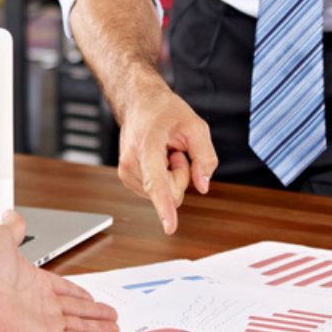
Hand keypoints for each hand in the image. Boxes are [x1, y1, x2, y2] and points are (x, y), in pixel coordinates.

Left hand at [0, 211, 119, 331]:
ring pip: (79, 325)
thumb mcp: (1, 236)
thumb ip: (13, 227)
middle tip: (109, 316)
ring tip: (113, 329)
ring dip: (97, 327)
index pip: (62, 288)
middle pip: (75, 309)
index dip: (78, 292)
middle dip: (93, 313)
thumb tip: (13, 216)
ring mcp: (43, 322)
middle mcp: (39, 304)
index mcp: (33, 282)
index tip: (90, 296)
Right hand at [115, 81, 218, 233]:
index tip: (169, 227)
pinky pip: (157, 191)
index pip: (158, 183)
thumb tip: (203, 186)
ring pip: (165, 194)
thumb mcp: (196, 126)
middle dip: (182, 175)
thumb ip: (205, 157)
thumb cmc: (165, 112)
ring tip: (164, 151)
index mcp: (147, 147)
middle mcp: (131, 163)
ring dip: (172, 175)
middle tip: (175, 150)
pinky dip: (163, 176)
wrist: (139, 104)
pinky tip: (157, 157)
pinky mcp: (127, 179)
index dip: (164, 207)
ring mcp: (126, 173)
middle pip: (172, 192)